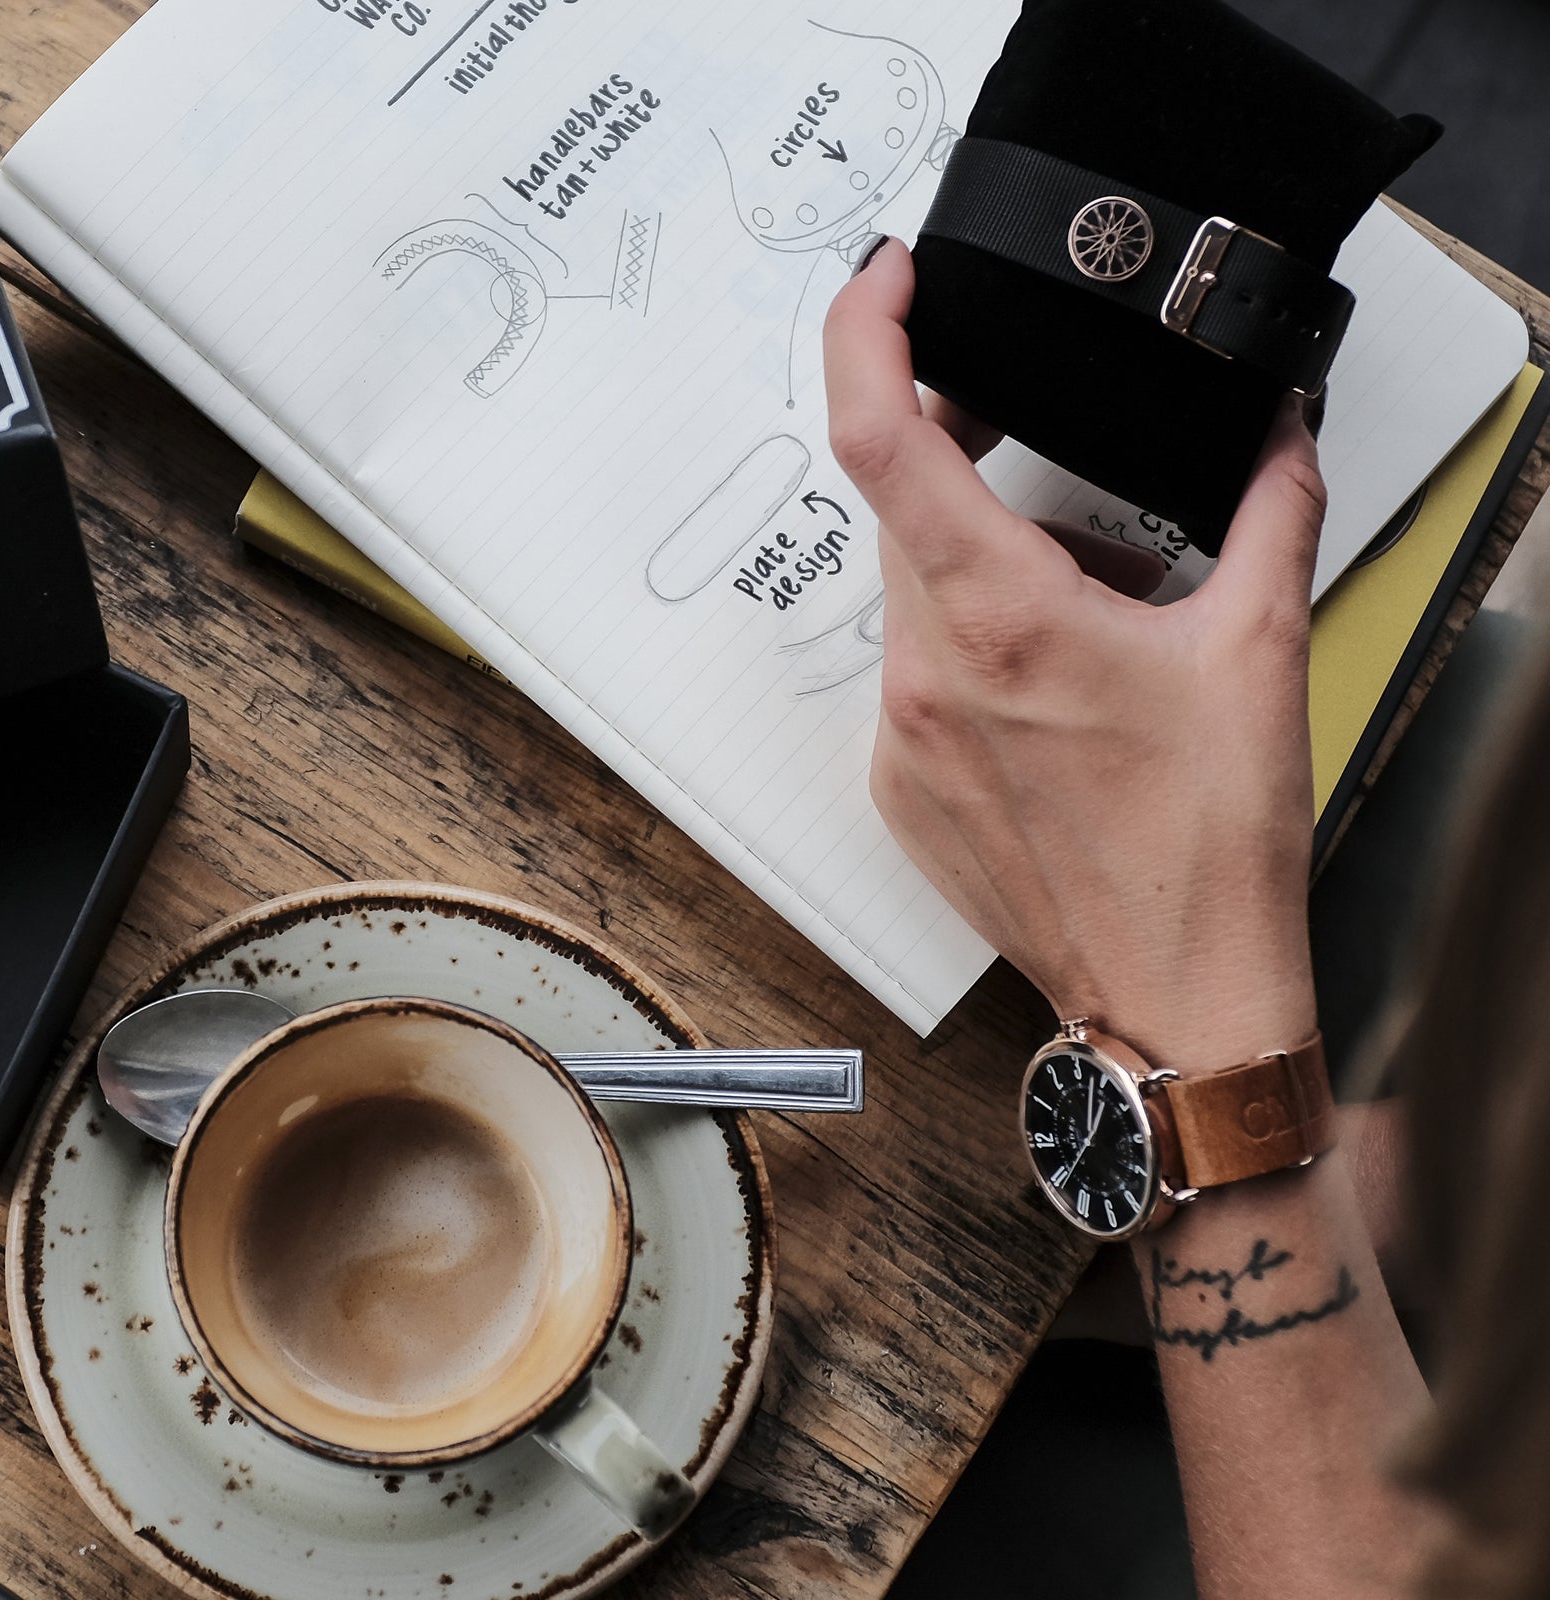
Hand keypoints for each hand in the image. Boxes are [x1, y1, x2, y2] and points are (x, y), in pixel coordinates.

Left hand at [824, 239, 1322, 1072]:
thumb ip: (1270, 507)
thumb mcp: (1260, 650)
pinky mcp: (899, 787)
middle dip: (965, 456)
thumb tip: (1277, 430)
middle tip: (1036, 443)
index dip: (864, 334)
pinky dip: (967, 645)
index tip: (888, 281)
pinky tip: (1047, 686)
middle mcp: (926, 674)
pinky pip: (912, 673)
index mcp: (1002, 619)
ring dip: (982, 563)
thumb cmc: (1209, 847)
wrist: (1174, 993)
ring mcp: (901, 739)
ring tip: (1087, 606)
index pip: (881, 437)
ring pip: (913, 593)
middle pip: (904, 508)